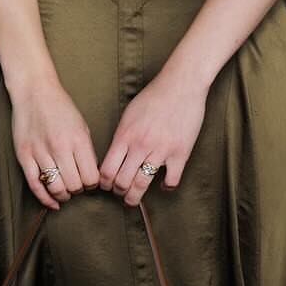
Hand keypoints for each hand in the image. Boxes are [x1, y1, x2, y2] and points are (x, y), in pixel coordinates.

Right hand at [10, 76, 101, 209]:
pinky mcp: (24, 156)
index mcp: (78, 140)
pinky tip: (52, 202)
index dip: (93, 184)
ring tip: (65, 191)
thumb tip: (91, 175)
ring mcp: (40, 152)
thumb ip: (87, 151)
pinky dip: (45, 198)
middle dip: (79, 190)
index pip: (91, 177)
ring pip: (56, 188)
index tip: (90, 180)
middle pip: (75, 186)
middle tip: (77, 185)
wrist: (34, 91)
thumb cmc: (61, 108)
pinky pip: (35, 185)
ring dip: (63, 195)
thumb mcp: (82, 126)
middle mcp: (60, 148)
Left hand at [99, 64, 208, 204]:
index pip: (107, 170)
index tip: (106, 185)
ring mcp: (161, 151)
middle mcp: (141, 145)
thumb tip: (114, 155)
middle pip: (122, 181)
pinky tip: (164, 185)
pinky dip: (166, 187)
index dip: (104, 183)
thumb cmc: (154, 96)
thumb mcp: (129, 115)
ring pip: (142, 184)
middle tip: (120, 194)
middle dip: (118, 192)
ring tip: (133, 200)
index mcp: (125, 135)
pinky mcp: (180, 153)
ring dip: (135, 197)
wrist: (181, 85)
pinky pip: (171, 180)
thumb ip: (122, 136)